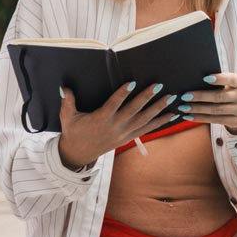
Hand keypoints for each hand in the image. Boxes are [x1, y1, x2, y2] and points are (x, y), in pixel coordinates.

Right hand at [55, 82, 180, 169]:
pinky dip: (161, 122)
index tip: (131, 82)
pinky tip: (172, 115)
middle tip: (159, 86)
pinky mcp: (128, 138)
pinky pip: (148, 129)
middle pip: (133, 111)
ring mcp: (124, 133)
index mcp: (100, 119)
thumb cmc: (73, 132)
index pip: (113, 104)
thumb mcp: (67, 117)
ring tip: (171, 97)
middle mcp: (115, 127)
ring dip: (158, 108)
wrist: (79, 154)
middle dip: (147, 98)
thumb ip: (68, 102)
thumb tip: (64, 87)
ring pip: (144, 120)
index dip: (122, 94)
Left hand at [179, 72, 236, 133]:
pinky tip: (189, 116)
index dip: (219, 78)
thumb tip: (192, 82)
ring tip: (184, 107)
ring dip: (198, 109)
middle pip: (220, 97)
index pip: (231, 79)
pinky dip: (201, 118)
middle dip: (201, 96)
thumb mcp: (227, 84)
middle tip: (185, 96)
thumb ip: (216, 82)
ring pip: (216, 110)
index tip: (205, 78)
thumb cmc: (228, 91)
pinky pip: (216, 120)